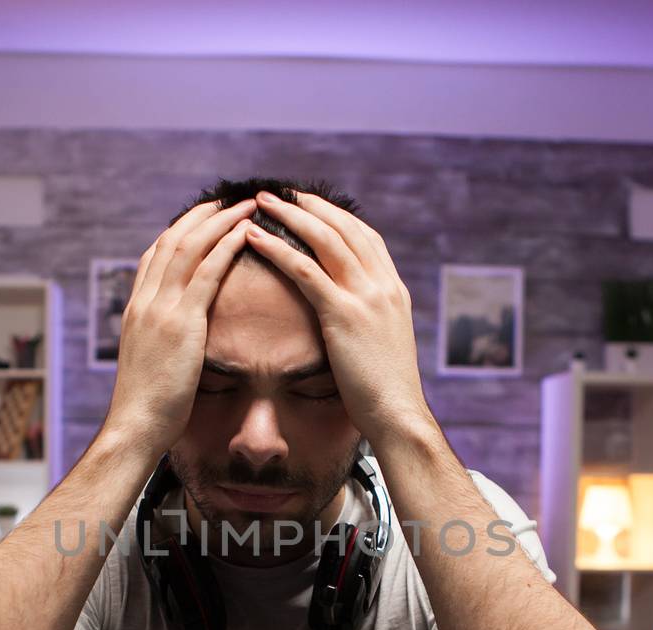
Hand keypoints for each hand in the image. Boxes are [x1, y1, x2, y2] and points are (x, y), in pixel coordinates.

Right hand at [102, 198, 257, 456]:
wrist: (134, 427)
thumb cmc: (146, 409)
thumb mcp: (149, 365)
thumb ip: (160, 344)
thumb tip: (176, 342)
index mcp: (135, 310)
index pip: (154, 256)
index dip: (178, 231)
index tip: (201, 217)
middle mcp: (144, 301)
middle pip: (171, 240)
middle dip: (200, 216)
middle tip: (227, 198)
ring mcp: (160, 309)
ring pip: (189, 248)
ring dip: (219, 221)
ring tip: (245, 205)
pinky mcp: (181, 323)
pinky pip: (206, 273)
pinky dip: (226, 247)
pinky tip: (246, 233)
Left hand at [243, 190, 433, 445]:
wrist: (398, 414)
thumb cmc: (386, 391)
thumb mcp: (385, 345)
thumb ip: (372, 321)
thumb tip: (354, 317)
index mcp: (394, 290)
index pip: (365, 238)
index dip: (337, 217)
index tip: (311, 204)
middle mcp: (382, 285)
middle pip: (344, 228)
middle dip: (310, 206)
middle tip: (281, 192)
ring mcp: (366, 296)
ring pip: (325, 240)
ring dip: (290, 216)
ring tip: (262, 202)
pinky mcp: (344, 313)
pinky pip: (305, 271)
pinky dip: (277, 248)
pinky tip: (254, 237)